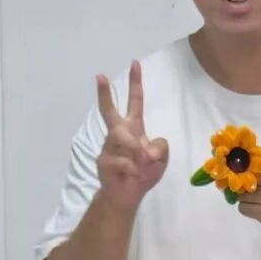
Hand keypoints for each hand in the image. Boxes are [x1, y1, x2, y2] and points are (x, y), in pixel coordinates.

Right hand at [95, 61, 168, 212]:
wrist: (126, 196)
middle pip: (109, 112)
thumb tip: (148, 148)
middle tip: (99, 76)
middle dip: (104, 94)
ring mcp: (108, 148)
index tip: (135, 63)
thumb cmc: (143, 173)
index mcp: (133, 128)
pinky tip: (134, 176)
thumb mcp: (161, 159)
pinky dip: (134, 170)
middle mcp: (118, 134)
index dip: (135, 83)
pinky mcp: (103, 162)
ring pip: (125, 141)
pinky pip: (123, 161)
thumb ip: (160, 148)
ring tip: (144, 166)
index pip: (135, 102)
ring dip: (138, 154)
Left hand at [236, 153, 260, 234]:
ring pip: (241, 196)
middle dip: (243, 186)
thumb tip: (233, 164)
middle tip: (253, 190)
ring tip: (260, 201)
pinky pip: (243, 208)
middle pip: (241, 179)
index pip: (247, 160)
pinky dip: (248, 210)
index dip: (241, 167)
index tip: (240, 172)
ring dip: (246, 199)